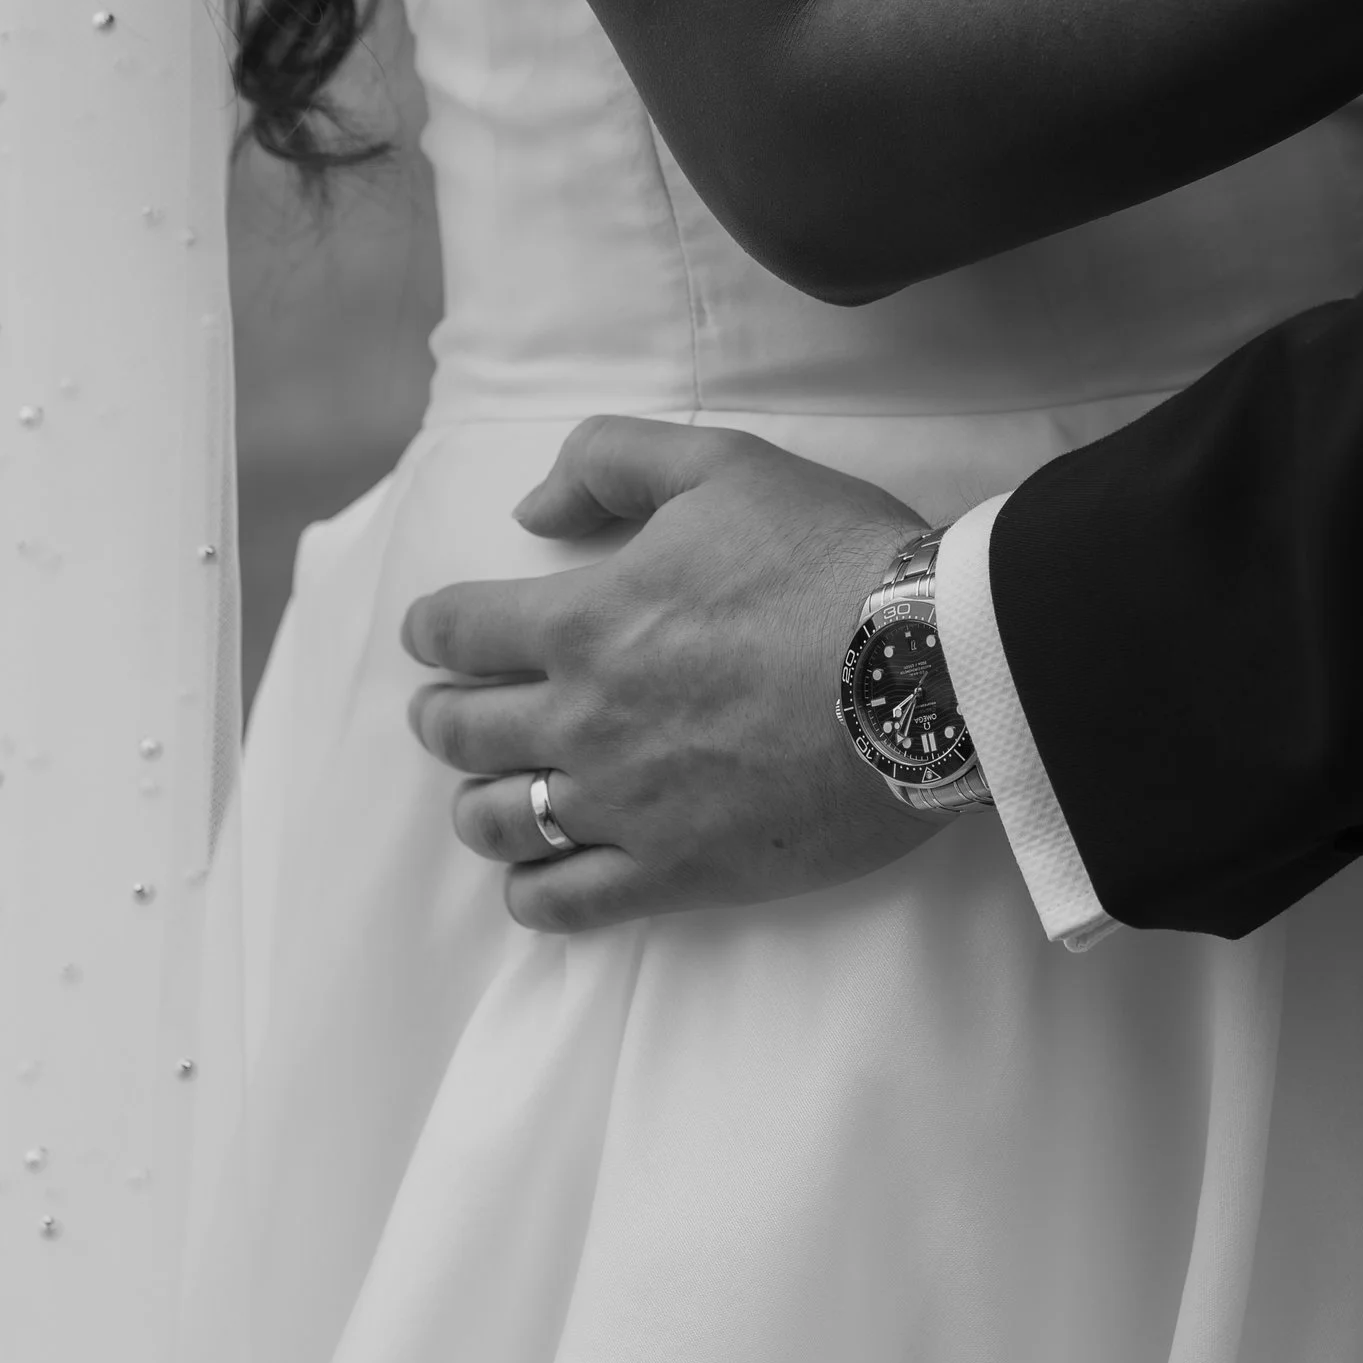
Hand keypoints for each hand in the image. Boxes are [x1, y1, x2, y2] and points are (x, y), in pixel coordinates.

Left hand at [402, 418, 936, 932]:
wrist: (929, 671)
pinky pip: (565, 902)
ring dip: (478, 804)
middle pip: (460, 732)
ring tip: (489, 793)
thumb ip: (610, 461)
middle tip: (449, 712)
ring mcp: (627, 802)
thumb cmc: (834, 561)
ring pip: (498, 822)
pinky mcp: (678, 870)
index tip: (435, 636)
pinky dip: (532, 891)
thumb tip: (530, 510)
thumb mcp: (724, 466)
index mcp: (585, 618)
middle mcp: (585, 716)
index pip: (457, 631)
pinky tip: (537, 878)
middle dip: (441, 716)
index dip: (432, 631)